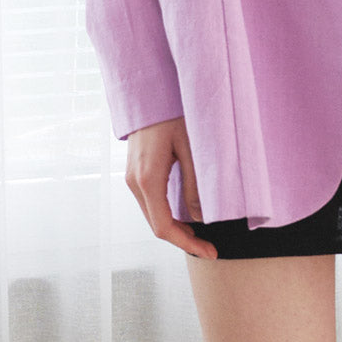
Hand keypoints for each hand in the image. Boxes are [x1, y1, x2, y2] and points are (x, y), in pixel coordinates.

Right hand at [125, 115, 217, 258]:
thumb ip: (195, 184)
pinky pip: (149, 202)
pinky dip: (166, 214)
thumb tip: (200, 218)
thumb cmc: (173, 113)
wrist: (150, 90)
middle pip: (156, 225)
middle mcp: (134, 181)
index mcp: (148, 178)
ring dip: (174, 228)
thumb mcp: (191, 148)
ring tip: (200, 233)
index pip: (164, 227)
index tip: (210, 252)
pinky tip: (185, 215)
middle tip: (209, 247)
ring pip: (152, 215)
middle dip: (182, 239)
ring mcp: (131, 177)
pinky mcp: (135, 171)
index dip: (187, 244)